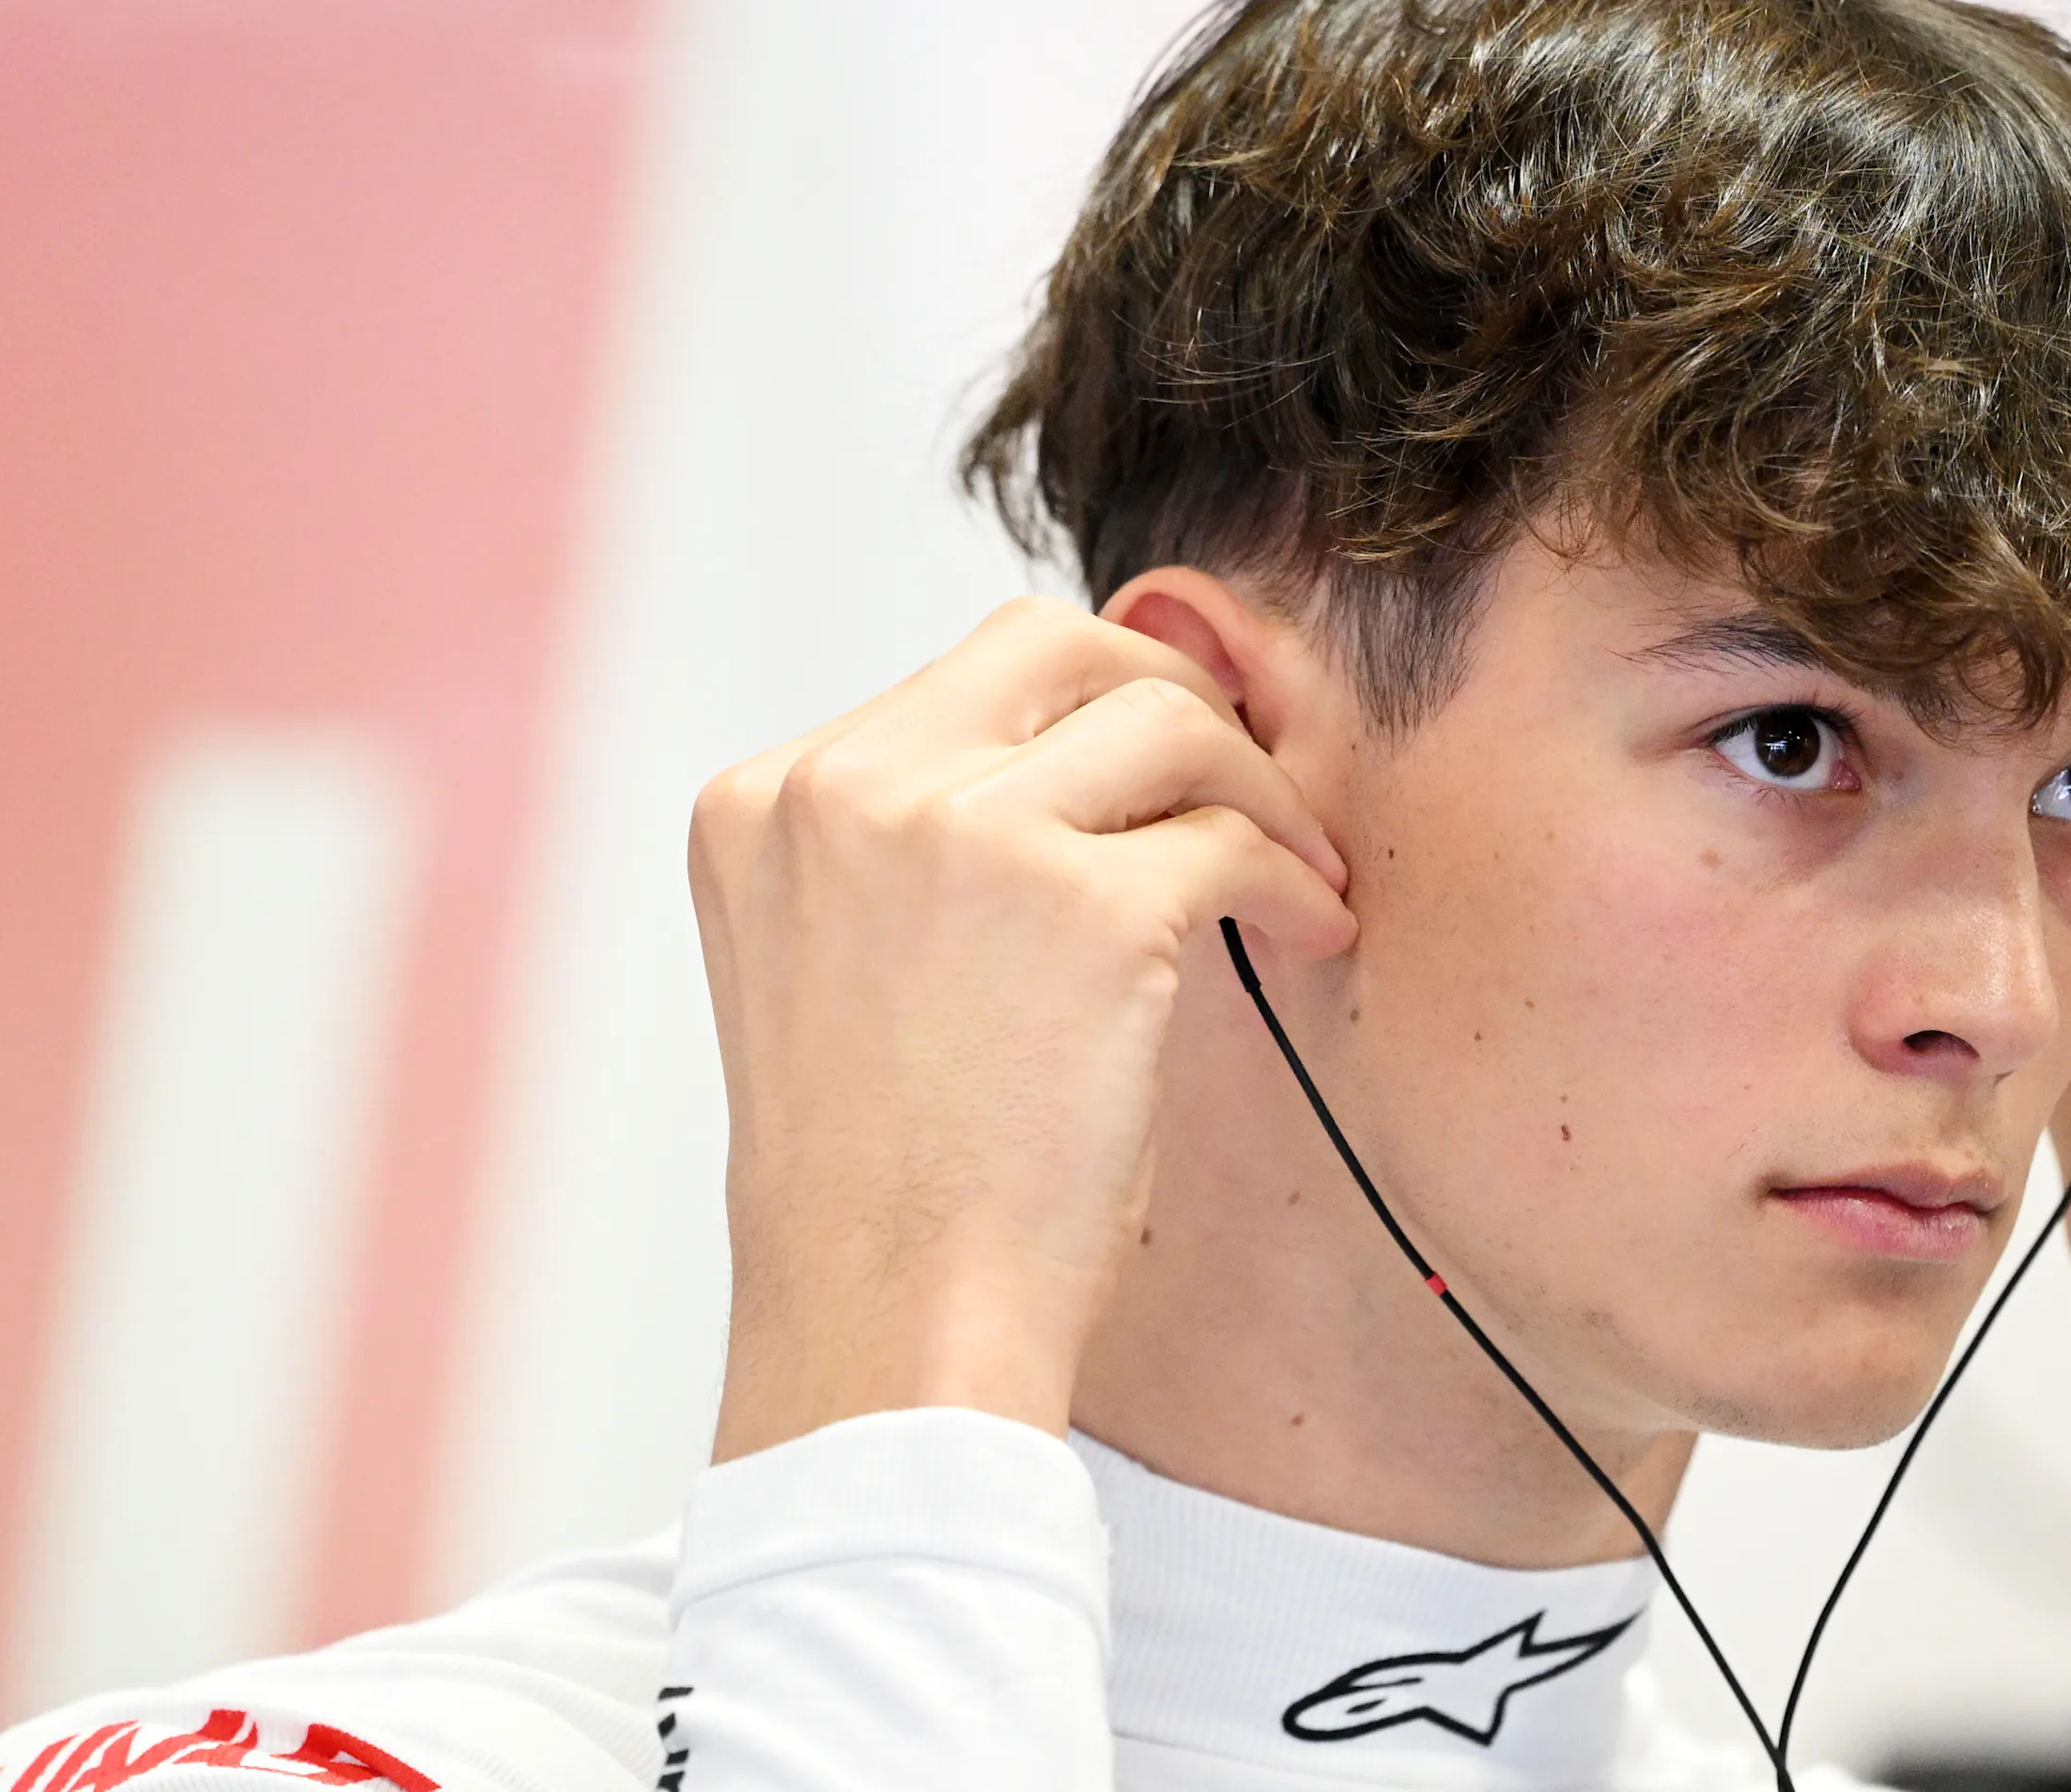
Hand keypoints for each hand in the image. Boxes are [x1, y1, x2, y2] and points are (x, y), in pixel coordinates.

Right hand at [689, 594, 1353, 1458]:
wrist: (888, 1327)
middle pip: (1055, 644)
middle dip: (1172, 700)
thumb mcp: (837, 970)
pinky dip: (1290, 874)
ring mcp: (956, 831)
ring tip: (1297, 871)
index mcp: (761, 803)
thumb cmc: (885, 1188)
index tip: (1159, 778)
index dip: (1083, 716)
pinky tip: (1309, 929)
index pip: (957, 678)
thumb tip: (1079, 761)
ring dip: (1253, 785)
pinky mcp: (1080, 902)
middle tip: (1243, 786)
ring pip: (1162, 716)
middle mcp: (841, 789)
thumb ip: (911, 848)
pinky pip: (1228, 833)